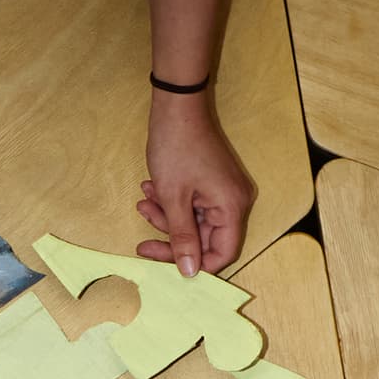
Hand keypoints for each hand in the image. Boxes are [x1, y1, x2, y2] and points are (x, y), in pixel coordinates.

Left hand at [134, 93, 254, 276]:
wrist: (176, 105)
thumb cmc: (176, 147)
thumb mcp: (173, 198)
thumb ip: (182, 237)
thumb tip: (190, 272)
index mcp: (232, 207)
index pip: (222, 253)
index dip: (195, 264)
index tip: (165, 263)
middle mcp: (235, 201)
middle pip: (206, 239)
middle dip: (172, 235)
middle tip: (143, 236)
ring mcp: (224, 190)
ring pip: (195, 220)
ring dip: (167, 216)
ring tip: (144, 201)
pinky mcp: (213, 182)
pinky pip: (194, 204)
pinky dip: (172, 202)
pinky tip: (151, 190)